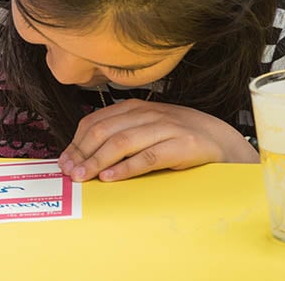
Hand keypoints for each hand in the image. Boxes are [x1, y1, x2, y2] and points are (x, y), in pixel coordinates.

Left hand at [58, 99, 258, 181]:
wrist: (221, 139)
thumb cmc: (177, 137)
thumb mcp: (146, 129)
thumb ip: (119, 135)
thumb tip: (83, 157)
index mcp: (133, 108)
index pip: (95, 121)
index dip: (76, 142)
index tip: (64, 161)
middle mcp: (147, 113)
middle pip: (104, 131)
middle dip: (82, 153)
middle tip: (70, 172)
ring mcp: (165, 127)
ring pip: (122, 142)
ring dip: (98, 161)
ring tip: (84, 176)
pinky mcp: (182, 145)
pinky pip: (148, 156)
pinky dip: (126, 168)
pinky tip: (111, 177)